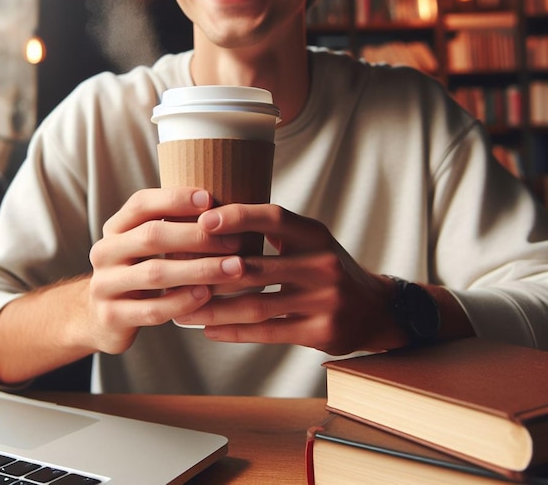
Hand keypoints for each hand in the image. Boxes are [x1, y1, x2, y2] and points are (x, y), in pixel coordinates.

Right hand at [86, 187, 248, 353]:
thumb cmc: (139, 270)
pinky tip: (208, 295)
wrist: (100, 317)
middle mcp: (105, 252)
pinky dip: (182, 301)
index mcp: (115, 227)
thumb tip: (223, 206)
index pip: (142, 204)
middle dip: (197, 236)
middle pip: (152, 236)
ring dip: (200, 269)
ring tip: (234, 268)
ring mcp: (104, 285)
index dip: (176, 199)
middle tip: (235, 241)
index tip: (211, 199)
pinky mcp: (112, 317)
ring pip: (156, 273)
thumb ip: (172, 224)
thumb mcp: (146, 244)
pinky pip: (152, 309)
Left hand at [172, 203, 405, 355]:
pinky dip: (234, 331)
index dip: (238, 217)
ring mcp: (325, 301)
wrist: (374, 309)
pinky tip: (210, 329)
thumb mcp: (311, 241)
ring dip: (215, 309)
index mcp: (316, 235)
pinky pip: (267, 332)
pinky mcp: (321, 332)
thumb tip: (215, 218)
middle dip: (211, 271)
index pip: (274, 218)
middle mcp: (323, 264)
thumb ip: (275, 230)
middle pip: (256, 266)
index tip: (202, 220)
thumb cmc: (327, 268)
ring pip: (256, 305)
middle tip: (176, 273)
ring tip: (183, 308)